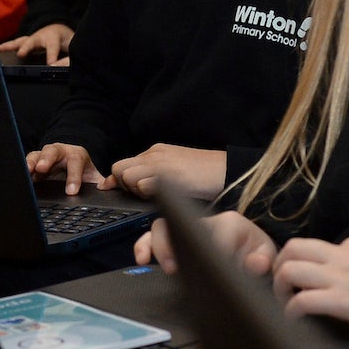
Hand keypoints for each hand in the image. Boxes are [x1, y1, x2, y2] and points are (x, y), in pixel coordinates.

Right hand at [0, 22, 74, 64]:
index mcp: (54, 37)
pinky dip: (7, 47)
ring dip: (11, 45)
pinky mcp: (27, 41)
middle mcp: (41, 36)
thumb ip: (69, 57)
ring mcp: (32, 38)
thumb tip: (62, 68)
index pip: (53, 47)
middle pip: (32, 41)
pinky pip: (17, 44)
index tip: (50, 65)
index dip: (51, 56)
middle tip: (20, 54)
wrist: (58, 28)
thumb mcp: (72, 46)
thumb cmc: (65, 38)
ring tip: (0, 49)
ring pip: (21, 41)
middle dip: (26, 47)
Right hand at [27, 142, 103, 195]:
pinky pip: (25, 164)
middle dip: (47, 159)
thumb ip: (101, 183)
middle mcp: (58, 152)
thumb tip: (108, 190)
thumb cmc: (81, 171)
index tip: (72, 191)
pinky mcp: (32, 164)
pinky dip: (21, 169)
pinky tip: (18, 177)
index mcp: (76, 155)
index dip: (74, 176)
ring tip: (27, 171)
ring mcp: (43, 156)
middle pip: (52, 151)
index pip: (76, 162)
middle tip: (42, 169)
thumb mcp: (92, 177)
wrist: (70, 163)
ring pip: (36, 155)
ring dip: (31, 162)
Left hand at [108, 144, 227, 200]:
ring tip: (157, 195)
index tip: (126, 191)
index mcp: (155, 152)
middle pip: (119, 169)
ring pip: (128, 177)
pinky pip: (143, 185)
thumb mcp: (173, 172)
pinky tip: (164, 196)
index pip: (122, 164)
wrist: (228, 171)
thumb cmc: (205, 176)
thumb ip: (150, 175)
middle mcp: (154, 154)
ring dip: (137, 190)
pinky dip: (148, 193)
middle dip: (126, 185)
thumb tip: (127, 186)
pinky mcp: (168, 174)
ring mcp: (160, 163)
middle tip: (144, 194)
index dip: (121, 181)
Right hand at [133, 208, 277, 275]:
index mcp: (230, 222)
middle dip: (177, 245)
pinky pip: (152, 236)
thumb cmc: (257, 253)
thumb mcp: (267, 255)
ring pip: (162, 227)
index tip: (211, 273)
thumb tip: (253, 264)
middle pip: (181, 224)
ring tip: (166, 267)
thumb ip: (263, 260)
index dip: (212, 252)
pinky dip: (144, 246)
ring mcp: (187, 228)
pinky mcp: (175, 237)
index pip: (216, 234)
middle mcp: (205, 221)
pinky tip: (142, 259)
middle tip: (178, 269)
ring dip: (159, 246)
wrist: (252, 251)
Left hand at [270, 235, 348, 333]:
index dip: (300, 262)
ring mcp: (339, 278)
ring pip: (289, 270)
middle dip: (278, 267)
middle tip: (282, 287)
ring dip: (278, 288)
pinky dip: (290, 311)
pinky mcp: (342, 300)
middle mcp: (340, 257)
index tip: (299, 280)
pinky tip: (292, 320)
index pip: (313, 246)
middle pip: (292, 248)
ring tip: (284, 303)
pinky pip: (302, 301)